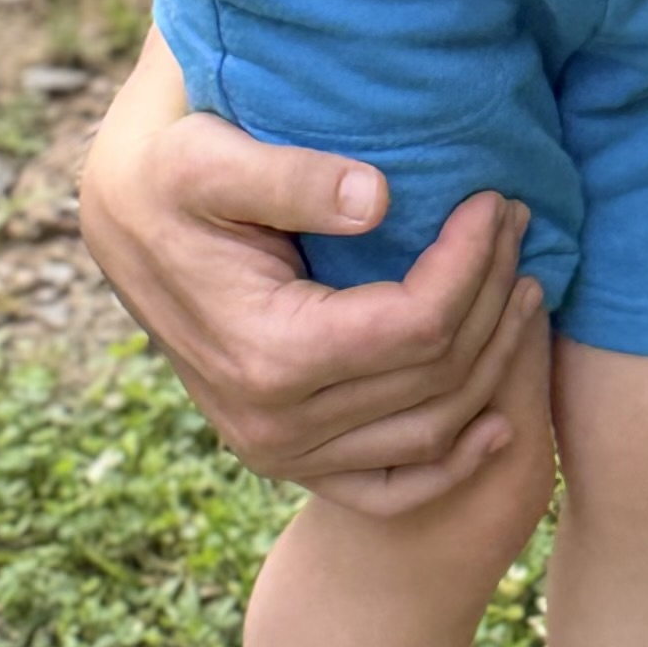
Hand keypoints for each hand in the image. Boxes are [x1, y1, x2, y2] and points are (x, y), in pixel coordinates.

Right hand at [78, 32, 547, 516]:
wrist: (124, 220)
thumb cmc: (171, 172)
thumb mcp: (211, 157)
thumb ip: (291, 177)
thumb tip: (379, 199)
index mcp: (267, 353)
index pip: (416, 325)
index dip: (472, 264)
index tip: (498, 201)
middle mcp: (275, 424)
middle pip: (435, 377)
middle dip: (493, 296)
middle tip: (521, 224)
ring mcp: (282, 452)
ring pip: (431, 429)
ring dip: (493, 361)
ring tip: (523, 284)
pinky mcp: (289, 460)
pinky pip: (389, 490)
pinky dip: (452, 465)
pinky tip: (500, 423)